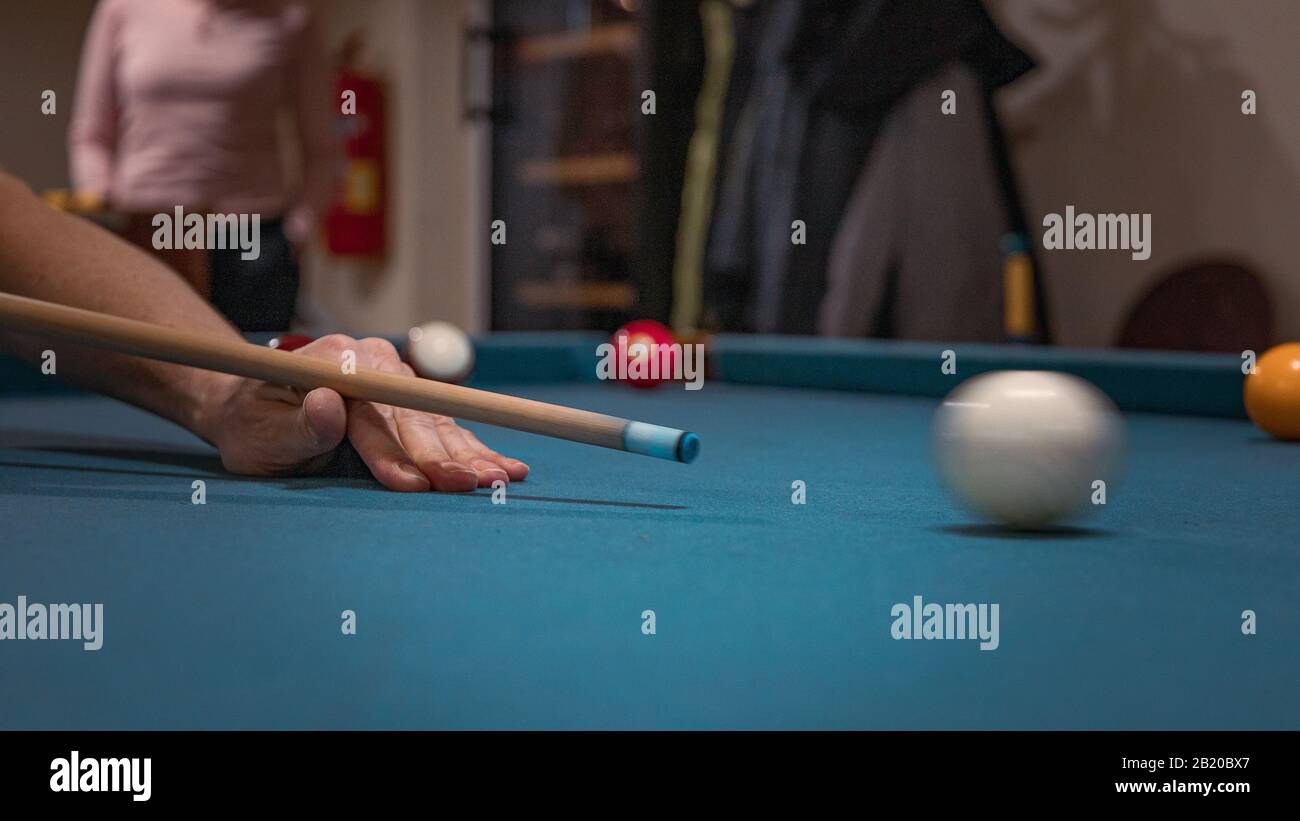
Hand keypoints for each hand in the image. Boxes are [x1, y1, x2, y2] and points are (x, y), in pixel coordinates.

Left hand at [198, 334, 528, 490]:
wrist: (257, 409)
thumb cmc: (255, 426)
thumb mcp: (261, 434)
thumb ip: (299, 426)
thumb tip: (328, 403)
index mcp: (335, 358)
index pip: (372, 409)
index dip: (395, 449)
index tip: (415, 483)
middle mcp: (373, 359)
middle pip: (414, 415)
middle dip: (442, 456)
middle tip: (469, 488)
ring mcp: (397, 376)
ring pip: (438, 420)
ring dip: (470, 454)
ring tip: (499, 482)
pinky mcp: (411, 399)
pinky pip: (447, 427)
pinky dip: (477, 450)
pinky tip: (509, 468)